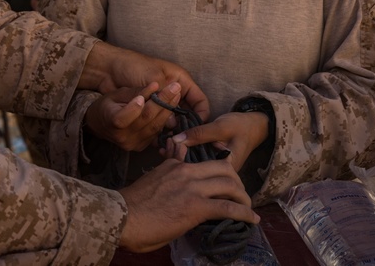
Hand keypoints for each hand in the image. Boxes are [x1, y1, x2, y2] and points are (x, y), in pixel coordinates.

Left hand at [80, 42, 209, 121]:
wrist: (109, 69)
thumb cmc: (133, 66)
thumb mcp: (153, 78)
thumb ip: (164, 99)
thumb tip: (171, 124)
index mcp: (181, 81)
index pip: (200, 101)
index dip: (201, 114)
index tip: (196, 126)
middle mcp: (173, 95)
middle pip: (187, 114)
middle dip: (183, 123)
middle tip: (177, 132)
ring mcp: (160, 105)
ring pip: (171, 122)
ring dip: (167, 125)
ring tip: (161, 130)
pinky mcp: (148, 113)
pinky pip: (156, 124)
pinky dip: (156, 127)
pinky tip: (151, 128)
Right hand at [86, 81, 183, 151]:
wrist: (100, 125)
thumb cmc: (107, 106)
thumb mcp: (117, 94)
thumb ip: (135, 91)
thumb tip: (155, 86)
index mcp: (111, 123)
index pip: (123, 118)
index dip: (136, 107)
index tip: (149, 91)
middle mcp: (122, 137)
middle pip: (146, 119)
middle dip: (163, 101)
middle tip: (175, 87)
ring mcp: (132, 144)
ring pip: (155, 126)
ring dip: (168, 109)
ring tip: (176, 94)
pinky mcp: (141, 147)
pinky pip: (156, 132)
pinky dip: (165, 119)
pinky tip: (172, 106)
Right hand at [118, 157, 258, 252]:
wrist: (122, 216)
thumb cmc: (133, 204)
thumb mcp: (153, 177)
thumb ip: (168, 166)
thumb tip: (176, 155)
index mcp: (175, 165)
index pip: (207, 160)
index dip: (223, 169)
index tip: (230, 179)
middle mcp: (187, 171)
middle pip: (225, 168)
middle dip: (238, 181)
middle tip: (240, 195)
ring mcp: (193, 188)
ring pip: (230, 185)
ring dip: (244, 198)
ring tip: (248, 209)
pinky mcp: (197, 207)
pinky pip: (228, 208)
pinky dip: (244, 213)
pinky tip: (251, 220)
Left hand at [165, 111, 269, 172]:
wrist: (255, 126)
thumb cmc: (240, 126)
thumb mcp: (220, 127)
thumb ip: (200, 134)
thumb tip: (176, 139)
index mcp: (224, 169)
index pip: (199, 174)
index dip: (180, 166)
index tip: (166, 154)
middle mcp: (218, 173)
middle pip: (194, 174)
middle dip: (176, 164)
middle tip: (161, 153)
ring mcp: (214, 169)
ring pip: (194, 168)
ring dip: (178, 158)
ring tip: (164, 148)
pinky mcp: (211, 162)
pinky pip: (195, 162)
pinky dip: (183, 154)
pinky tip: (170, 147)